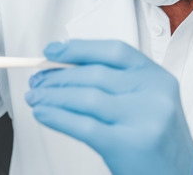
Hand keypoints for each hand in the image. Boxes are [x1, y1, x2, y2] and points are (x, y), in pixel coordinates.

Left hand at [25, 39, 192, 174]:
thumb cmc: (155, 137)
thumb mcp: (146, 100)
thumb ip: (115, 82)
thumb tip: (61, 67)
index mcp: (157, 77)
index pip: (114, 51)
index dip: (79, 48)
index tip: (52, 51)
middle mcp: (153, 94)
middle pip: (95, 75)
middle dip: (58, 77)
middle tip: (37, 81)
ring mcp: (142, 119)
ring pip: (85, 98)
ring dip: (52, 96)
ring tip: (36, 97)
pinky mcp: (128, 144)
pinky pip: (83, 126)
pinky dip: (57, 117)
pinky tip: (43, 114)